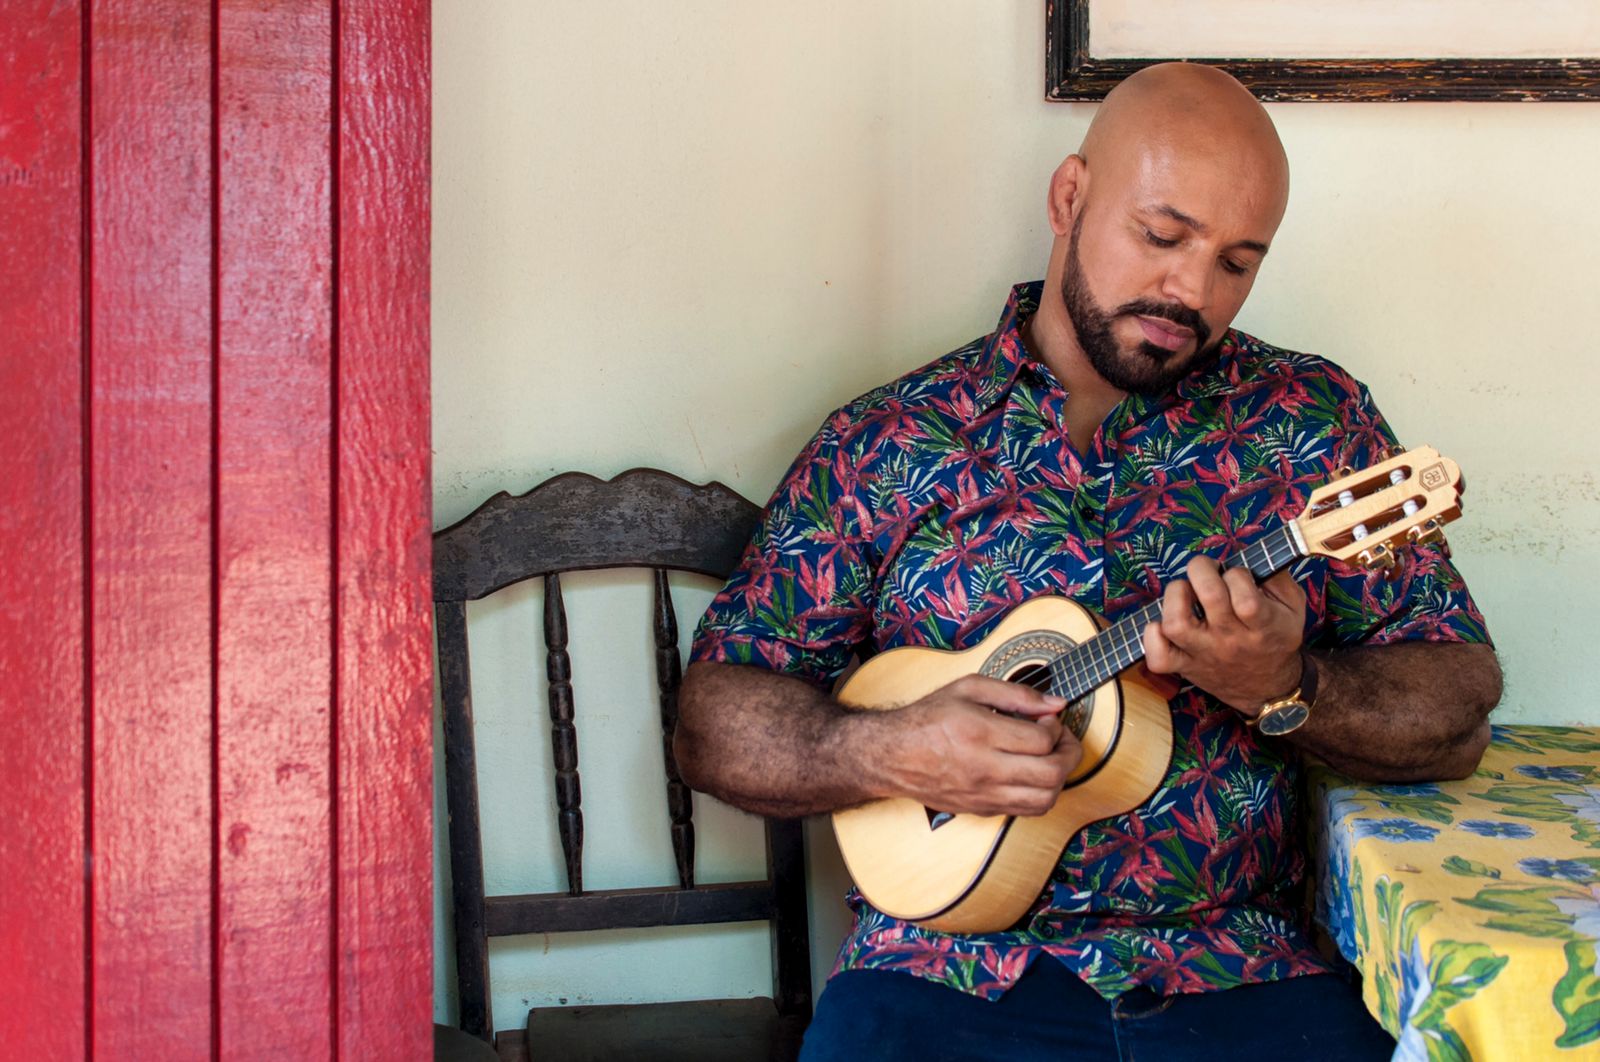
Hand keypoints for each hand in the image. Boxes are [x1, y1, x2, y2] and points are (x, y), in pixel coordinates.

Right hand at [873, 674, 1082, 817]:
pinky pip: (1027, 811)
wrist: (894, 756)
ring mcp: (984, 795)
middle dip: (1069, 754)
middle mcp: (984, 769)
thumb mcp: (968, 688)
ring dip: (1059, 778)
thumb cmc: (929, 718)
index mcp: (980, 733)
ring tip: (1051, 758)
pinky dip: (1041, 793)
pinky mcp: (983, 810)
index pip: (1041, 741)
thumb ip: (1015, 693)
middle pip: (1051, 774)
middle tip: (1062, 739)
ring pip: (1044, 800)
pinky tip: (1033, 773)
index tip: (1048, 719)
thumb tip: (1056, 702)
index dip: (1056, 727)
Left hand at [1143, 557, 1304, 714]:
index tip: (1236, 574)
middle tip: (1206, 572)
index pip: (1246, 597)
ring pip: (1176, 623)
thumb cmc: (1276, 638)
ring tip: (1185, 594)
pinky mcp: (1184, 666)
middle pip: (1209, 596)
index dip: (1237, 575)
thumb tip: (1251, 554)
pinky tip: (1165, 624)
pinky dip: (1152, 637)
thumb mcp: (1294, 607)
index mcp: (1261, 625)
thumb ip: (1278, 577)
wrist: (1268, 688)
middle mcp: (1230, 640)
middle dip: (1202, 570)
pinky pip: (1159, 657)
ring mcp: (1203, 654)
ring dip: (1175, 598)